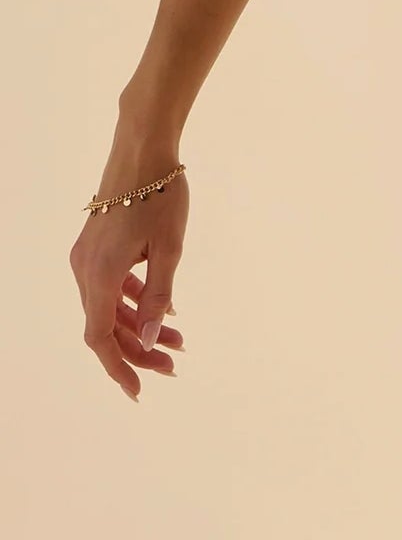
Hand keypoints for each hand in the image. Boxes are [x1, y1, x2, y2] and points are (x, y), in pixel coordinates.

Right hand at [70, 143, 188, 400]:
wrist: (143, 149)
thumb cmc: (160, 195)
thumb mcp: (169, 249)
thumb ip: (157, 297)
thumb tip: (149, 340)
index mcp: (99, 275)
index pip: (100, 338)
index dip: (119, 366)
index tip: (139, 390)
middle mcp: (85, 270)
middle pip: (107, 325)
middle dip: (139, 348)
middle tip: (174, 362)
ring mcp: (87, 257)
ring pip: (109, 305)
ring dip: (139, 324)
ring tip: (178, 339)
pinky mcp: (96, 245)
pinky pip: (110, 285)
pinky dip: (133, 300)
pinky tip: (162, 307)